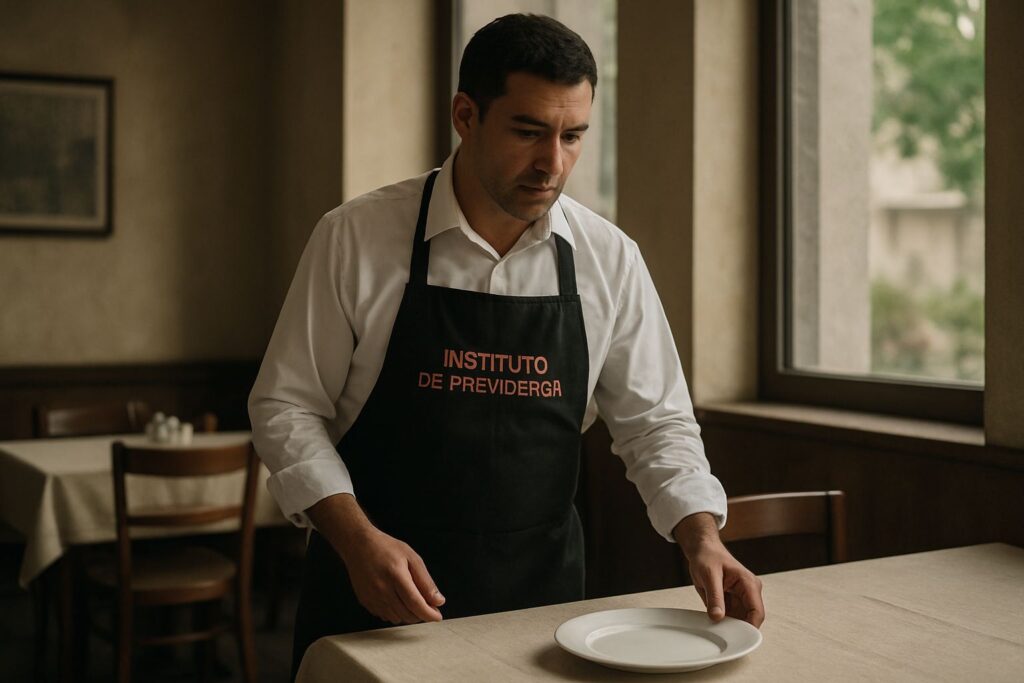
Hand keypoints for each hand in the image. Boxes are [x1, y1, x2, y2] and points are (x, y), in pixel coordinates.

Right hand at [307, 493, 444, 624]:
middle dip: (421, 615)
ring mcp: (372, 597)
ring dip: (408, 614)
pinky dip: (395, 613)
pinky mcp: (365, 601)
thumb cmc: (386, 548)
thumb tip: (438, 601)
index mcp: (396, 576)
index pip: (415, 603)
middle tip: (428, 606)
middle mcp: (382, 589)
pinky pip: (385, 616)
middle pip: (407, 614)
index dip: (428, 613)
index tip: (437, 616)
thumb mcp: (412, 557)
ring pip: (396, 618)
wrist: (358, 545)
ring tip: (412, 601)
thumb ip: (425, 581)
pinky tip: (397, 600)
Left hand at [673, 513, 764, 627]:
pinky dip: (724, 622)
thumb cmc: (708, 556)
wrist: (703, 549)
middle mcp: (749, 592)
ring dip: (730, 626)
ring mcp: (742, 598)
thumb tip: (718, 617)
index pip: (757, 611)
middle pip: (750, 619)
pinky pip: (732, 617)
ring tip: (716, 626)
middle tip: (723, 634)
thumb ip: (714, 597)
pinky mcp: (733, 601)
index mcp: (749, 583)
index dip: (750, 627)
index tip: (738, 637)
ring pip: (741, 620)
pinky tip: (715, 622)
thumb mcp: (709, 575)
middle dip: (739, 628)